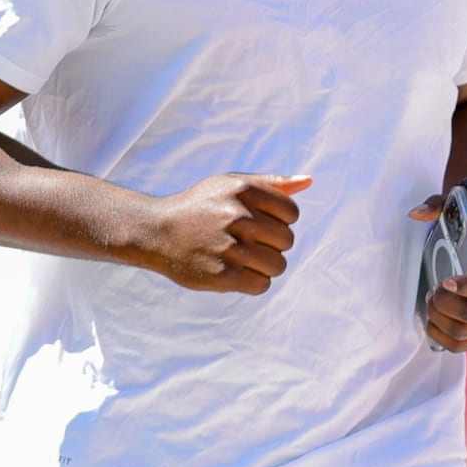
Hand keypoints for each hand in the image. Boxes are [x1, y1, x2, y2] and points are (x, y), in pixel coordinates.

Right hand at [144, 173, 311, 294]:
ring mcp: (230, 247)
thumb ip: (272, 183)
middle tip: (246, 241)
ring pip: (277, 265)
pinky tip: (235, 271)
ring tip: (241, 257)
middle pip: (287, 240)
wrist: (157, 232)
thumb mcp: (231, 185)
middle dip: (271, 243)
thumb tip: (308, 181)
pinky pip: (262, 285)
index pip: (292, 213)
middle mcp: (238, 216)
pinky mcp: (223, 275)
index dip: (279, 221)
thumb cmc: (201, 206)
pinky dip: (253, 282)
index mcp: (243, 190)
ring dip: (264, 265)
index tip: (258, 222)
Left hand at [409, 195, 466, 351]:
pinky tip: (431, 319)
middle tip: (431, 292)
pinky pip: (461, 346)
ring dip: (438, 319)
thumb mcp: (457, 214)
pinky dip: (439, 336)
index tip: (445, 280)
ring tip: (431, 302)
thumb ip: (437, 206)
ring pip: (463, 332)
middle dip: (443, 305)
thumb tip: (415, 213)